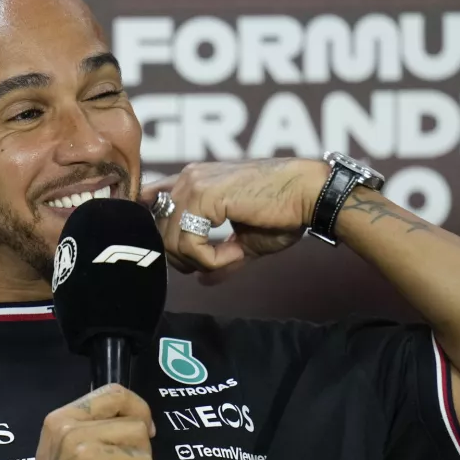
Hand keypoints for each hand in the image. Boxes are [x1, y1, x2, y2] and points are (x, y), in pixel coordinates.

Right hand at [14, 384, 156, 459]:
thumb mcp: (63, 447)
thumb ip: (93, 426)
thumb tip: (142, 420)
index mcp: (62, 419)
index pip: (114, 393)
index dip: (138, 407)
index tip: (145, 427)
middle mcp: (72, 433)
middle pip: (136, 426)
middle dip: (139, 452)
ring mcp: (89, 455)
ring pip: (145, 454)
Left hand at [139, 158, 329, 283]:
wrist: (308, 194)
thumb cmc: (283, 213)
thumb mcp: (244, 242)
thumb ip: (218, 258)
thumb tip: (201, 280)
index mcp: (194, 181)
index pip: (151, 204)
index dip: (158, 232)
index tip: (183, 255)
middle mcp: (187, 178)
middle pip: (158, 233)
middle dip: (185, 258)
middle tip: (220, 263)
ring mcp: (192, 185)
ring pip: (172, 243)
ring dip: (203, 261)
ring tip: (234, 257)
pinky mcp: (203, 196)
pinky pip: (190, 245)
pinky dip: (213, 260)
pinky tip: (235, 253)